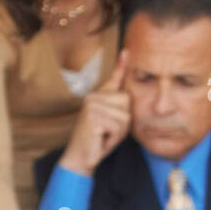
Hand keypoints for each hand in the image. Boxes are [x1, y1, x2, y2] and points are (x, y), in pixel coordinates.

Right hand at [60, 49, 131, 175]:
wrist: (81, 158)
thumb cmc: (100, 140)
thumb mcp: (114, 122)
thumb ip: (121, 109)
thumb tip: (128, 97)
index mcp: (99, 96)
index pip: (114, 79)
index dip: (121, 66)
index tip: (127, 52)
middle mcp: (94, 96)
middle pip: (128, 102)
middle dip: (124, 122)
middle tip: (109, 131)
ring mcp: (92, 105)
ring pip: (125, 116)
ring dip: (119, 132)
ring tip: (104, 135)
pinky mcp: (93, 116)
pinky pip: (118, 126)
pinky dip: (113, 138)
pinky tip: (101, 139)